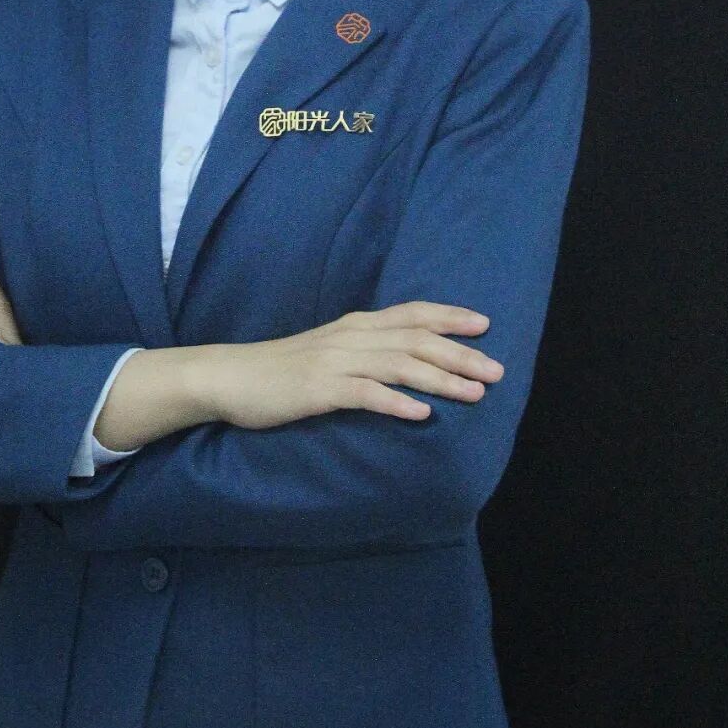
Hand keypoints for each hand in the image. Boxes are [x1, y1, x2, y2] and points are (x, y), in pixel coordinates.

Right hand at [206, 301, 503, 430]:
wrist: (229, 377)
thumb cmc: (280, 370)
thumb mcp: (328, 352)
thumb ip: (363, 353)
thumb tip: (404, 363)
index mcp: (355, 326)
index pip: (412, 314)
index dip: (449, 316)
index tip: (485, 324)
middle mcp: (351, 337)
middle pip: (416, 340)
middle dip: (460, 354)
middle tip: (497, 370)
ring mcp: (335, 362)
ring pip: (399, 364)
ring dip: (441, 378)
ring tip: (475, 392)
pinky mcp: (318, 389)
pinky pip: (364, 394)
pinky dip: (396, 401)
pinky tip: (421, 413)